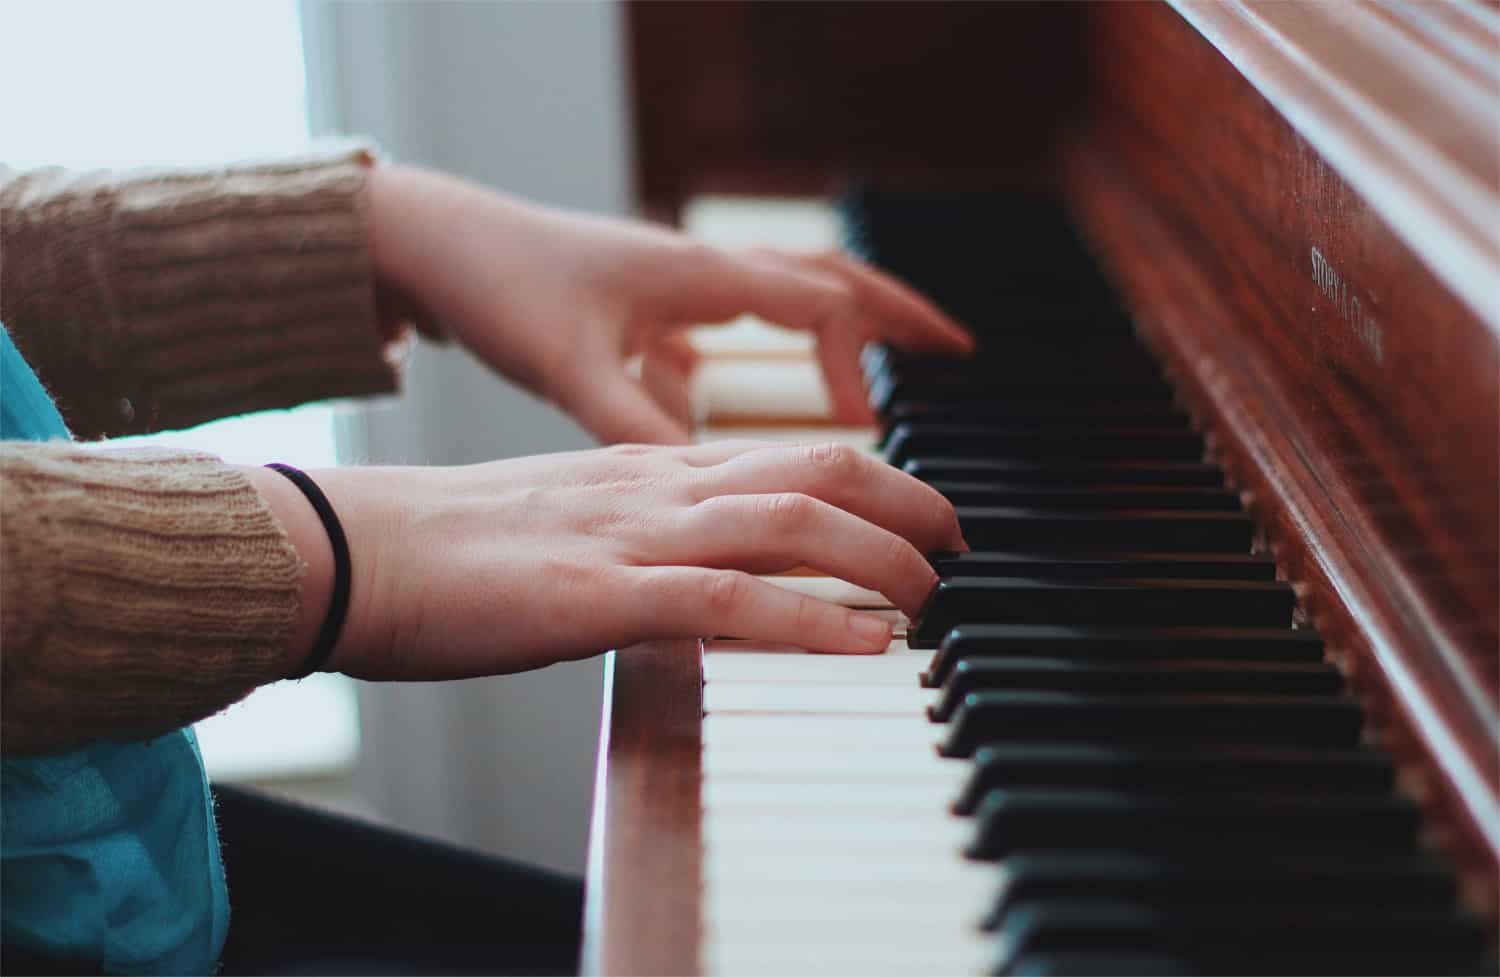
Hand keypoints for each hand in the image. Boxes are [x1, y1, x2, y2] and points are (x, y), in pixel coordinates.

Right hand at [246, 441, 964, 679]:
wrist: (356, 548)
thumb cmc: (454, 547)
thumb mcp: (572, 523)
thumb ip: (646, 532)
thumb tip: (710, 572)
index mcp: (650, 468)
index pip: (791, 453)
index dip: (877, 478)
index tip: (925, 516)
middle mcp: (656, 487)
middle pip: (817, 468)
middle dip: (908, 501)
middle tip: (960, 547)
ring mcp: (631, 537)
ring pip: (791, 524)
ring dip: (881, 558)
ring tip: (934, 597)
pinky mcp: (597, 597)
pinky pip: (726, 600)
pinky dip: (810, 620)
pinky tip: (867, 644)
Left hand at [364, 164, 972, 442]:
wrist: (436, 242)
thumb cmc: (500, 288)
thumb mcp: (570, 368)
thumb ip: (638, 425)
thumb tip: (705, 485)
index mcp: (701, 277)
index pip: (819, 307)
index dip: (859, 366)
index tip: (872, 427)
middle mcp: (702, 271)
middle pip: (828, 280)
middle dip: (897, 313)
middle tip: (958, 350)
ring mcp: (677, 284)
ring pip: (787, 293)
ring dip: (844, 324)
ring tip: (884, 367)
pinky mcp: (647, 304)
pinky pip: (733, 316)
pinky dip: (766, 344)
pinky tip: (746, 384)